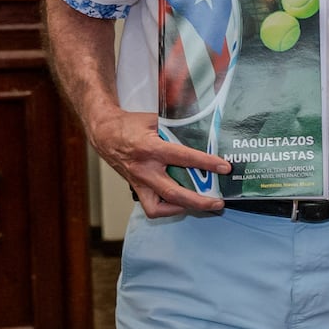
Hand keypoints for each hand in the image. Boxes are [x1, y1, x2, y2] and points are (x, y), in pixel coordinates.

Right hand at [90, 109, 227, 217]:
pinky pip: (152, 207)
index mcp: (150, 148)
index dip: (206, 163)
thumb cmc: (130, 125)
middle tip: (218, 202)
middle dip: (199, 201)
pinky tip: (182, 203)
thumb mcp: (154, 119)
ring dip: (183, 209)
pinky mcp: (136, 188)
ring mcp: (139, 182)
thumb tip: (204, 129)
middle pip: (174, 193)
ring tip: (202, 205)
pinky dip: (168, 209)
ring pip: (160, 207)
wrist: (103, 133)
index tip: (224, 167)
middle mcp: (144, 169)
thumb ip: (177, 126)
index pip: (182, 157)